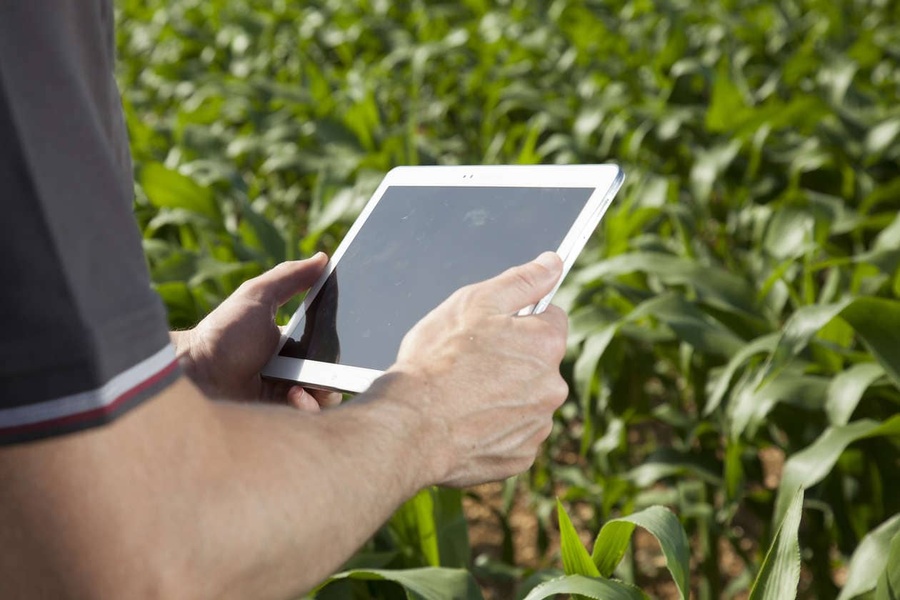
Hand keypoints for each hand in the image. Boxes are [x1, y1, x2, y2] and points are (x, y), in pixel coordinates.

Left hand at [173, 254, 340, 409]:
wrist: (196, 373)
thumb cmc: (224, 333)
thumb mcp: (258, 295)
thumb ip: (291, 276)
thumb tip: (322, 257)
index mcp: (288, 342)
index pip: (325, 344)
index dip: (337, 342)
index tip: (350, 337)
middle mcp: (289, 369)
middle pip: (331, 371)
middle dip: (336, 369)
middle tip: (327, 366)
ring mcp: (285, 394)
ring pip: (325, 396)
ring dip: (323, 389)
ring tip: (303, 384)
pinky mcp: (278, 416)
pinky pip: (308, 415)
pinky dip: (308, 405)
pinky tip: (294, 395)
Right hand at [373, 251, 568, 487]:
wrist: (410, 426)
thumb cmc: (437, 361)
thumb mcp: (475, 302)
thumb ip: (521, 281)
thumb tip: (553, 264)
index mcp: (546, 344)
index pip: (551, 319)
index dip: (519, 320)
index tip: (492, 330)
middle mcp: (552, 387)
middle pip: (538, 364)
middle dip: (512, 361)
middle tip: (470, 364)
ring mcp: (537, 426)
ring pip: (525, 401)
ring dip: (504, 396)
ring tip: (462, 395)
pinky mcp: (520, 457)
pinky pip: (513, 435)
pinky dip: (494, 429)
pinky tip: (465, 423)